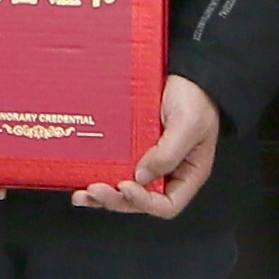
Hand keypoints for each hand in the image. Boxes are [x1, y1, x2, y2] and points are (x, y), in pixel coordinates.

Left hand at [79, 77, 221, 217]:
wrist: (187, 73)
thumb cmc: (196, 97)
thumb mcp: (187, 124)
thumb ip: (168, 153)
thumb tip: (141, 176)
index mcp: (187, 174)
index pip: (167, 205)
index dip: (145, 202)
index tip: (127, 186)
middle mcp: (167, 173)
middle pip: (140, 201)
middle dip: (116, 200)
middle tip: (95, 190)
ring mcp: (148, 162)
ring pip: (124, 190)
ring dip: (102, 195)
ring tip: (81, 195)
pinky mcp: (132, 149)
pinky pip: (115, 168)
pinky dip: (99, 175)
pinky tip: (82, 178)